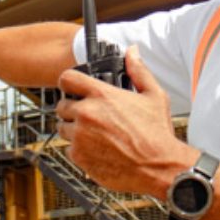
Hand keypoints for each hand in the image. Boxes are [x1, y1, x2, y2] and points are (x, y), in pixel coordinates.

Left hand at [55, 46, 197, 196]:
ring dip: (74, 130)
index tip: (72, 89)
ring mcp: (80, 136)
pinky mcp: (79, 156)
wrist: (158, 167)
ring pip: (63, 128)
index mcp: (101, 95)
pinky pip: (69, 149)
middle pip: (61, 106)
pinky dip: (79, 150)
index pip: (67, 79)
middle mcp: (86, 113)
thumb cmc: (157, 133)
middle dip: (73, 109)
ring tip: (95, 135)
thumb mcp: (154, 95)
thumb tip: (133, 52)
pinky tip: (97, 150)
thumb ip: (139, 71)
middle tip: (89, 116)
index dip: (68, 83)